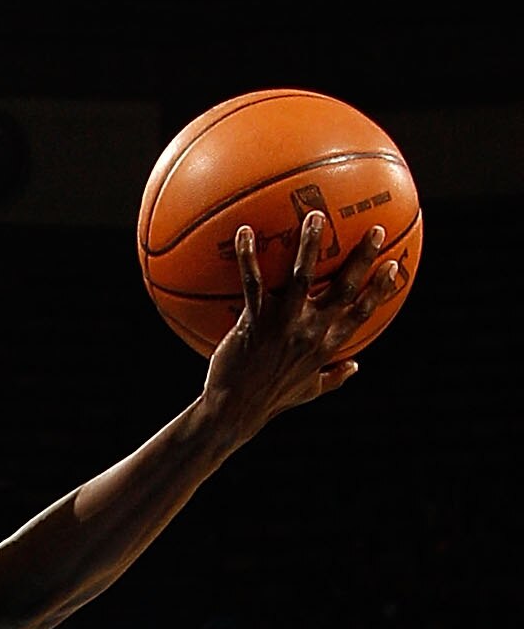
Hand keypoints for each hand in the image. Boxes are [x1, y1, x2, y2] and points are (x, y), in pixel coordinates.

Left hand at [199, 211, 402, 441]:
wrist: (232, 412)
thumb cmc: (269, 400)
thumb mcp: (308, 391)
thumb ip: (334, 377)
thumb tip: (356, 367)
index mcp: (325, 347)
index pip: (361, 314)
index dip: (379, 289)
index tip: (395, 264)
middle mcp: (309, 332)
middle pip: (343, 289)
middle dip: (362, 258)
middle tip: (375, 230)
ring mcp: (283, 325)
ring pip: (302, 278)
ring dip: (310, 246)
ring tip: (315, 217)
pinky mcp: (254, 322)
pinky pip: (252, 283)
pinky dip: (247, 257)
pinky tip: (246, 231)